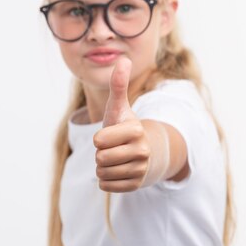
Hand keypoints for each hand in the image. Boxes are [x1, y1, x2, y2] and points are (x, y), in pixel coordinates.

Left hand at [93, 57, 150, 192]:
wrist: (146, 152)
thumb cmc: (125, 128)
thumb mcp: (119, 107)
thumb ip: (118, 85)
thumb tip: (123, 59)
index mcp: (135, 130)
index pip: (99, 141)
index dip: (99, 138)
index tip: (110, 135)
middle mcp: (142, 150)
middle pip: (100, 159)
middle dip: (100, 154)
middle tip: (112, 149)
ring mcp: (140, 169)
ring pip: (102, 173)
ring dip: (103, 167)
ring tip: (115, 159)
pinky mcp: (136, 185)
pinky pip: (107, 186)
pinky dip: (106, 180)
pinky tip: (117, 171)